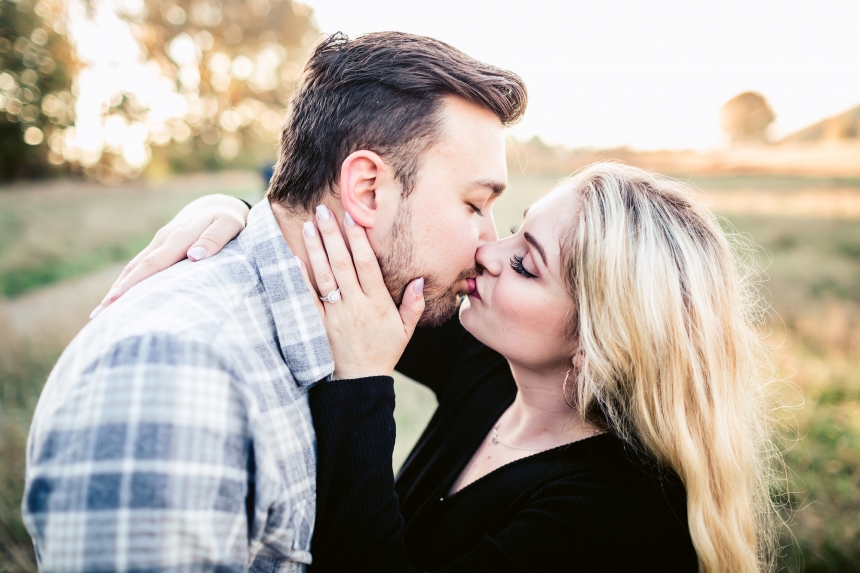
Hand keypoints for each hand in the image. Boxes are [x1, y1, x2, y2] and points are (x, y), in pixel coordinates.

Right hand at [92, 194, 249, 316]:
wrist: (218, 206)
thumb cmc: (229, 220)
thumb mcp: (229, 226)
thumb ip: (215, 239)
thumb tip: (194, 255)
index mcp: (178, 237)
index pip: (152, 263)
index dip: (134, 283)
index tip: (115, 300)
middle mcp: (163, 240)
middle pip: (136, 268)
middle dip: (117, 291)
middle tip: (99, 315)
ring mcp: (159, 244)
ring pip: (134, 267)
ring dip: (117, 289)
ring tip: (101, 313)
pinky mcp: (159, 249)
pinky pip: (140, 266)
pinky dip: (127, 282)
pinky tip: (118, 299)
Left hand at [299, 206, 424, 379]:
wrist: (360, 382)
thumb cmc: (384, 352)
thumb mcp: (406, 330)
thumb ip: (413, 304)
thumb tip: (418, 280)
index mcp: (378, 302)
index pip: (367, 264)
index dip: (358, 240)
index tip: (351, 218)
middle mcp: (356, 304)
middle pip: (342, 263)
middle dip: (332, 235)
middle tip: (323, 211)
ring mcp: (336, 314)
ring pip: (325, 276)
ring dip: (315, 249)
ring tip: (308, 225)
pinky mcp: (320, 324)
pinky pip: (309, 298)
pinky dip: (301, 279)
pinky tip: (294, 259)